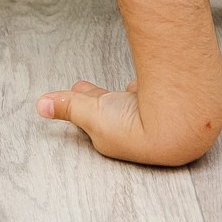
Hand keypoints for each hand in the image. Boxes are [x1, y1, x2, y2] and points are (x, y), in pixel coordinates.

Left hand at [37, 77, 221, 166]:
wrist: (179, 124)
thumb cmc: (137, 129)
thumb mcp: (91, 113)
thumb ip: (68, 106)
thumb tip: (41, 105)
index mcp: (111, 138)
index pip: (91, 118)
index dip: (81, 102)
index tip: (74, 89)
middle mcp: (132, 130)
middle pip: (111, 110)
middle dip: (98, 98)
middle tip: (84, 87)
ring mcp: (152, 116)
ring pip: (134, 102)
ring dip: (126, 94)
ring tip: (123, 87)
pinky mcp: (170, 103)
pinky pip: (156, 94)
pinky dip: (151, 87)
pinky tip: (152, 83)